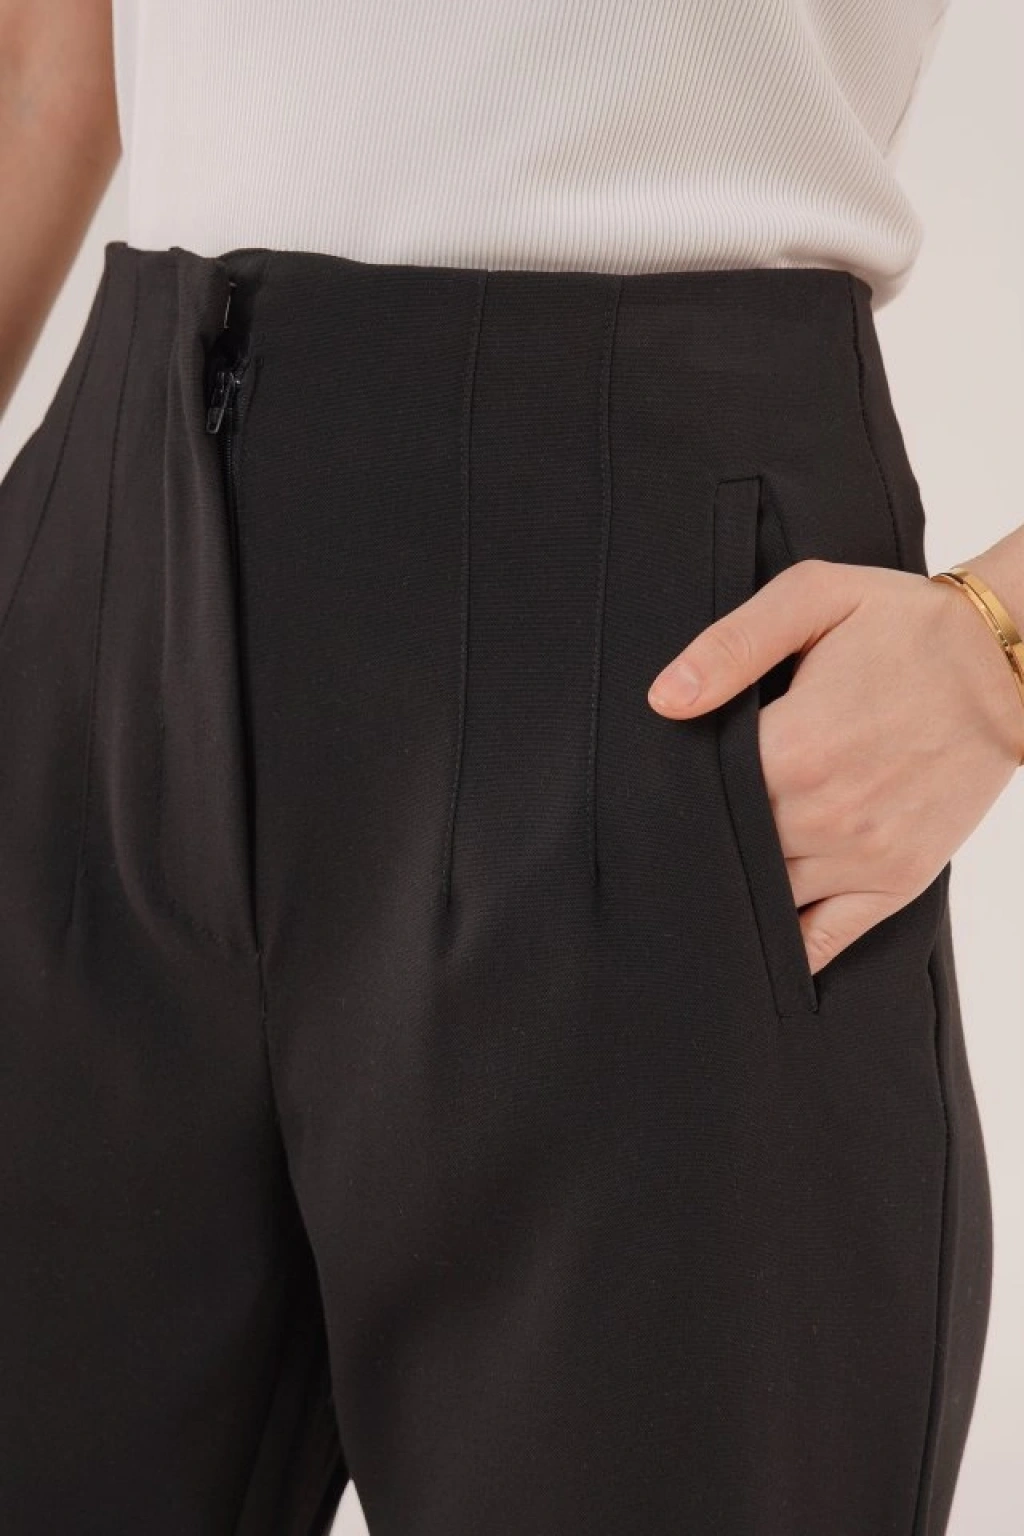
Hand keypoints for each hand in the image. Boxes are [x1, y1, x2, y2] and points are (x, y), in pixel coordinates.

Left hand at [647, 559, 1023, 976]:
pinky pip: (824, 940)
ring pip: (766, 898)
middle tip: (665, 828)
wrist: (1012, 664)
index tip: (647, 788)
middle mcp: (826, 816)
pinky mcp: (897, 881)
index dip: (669, 793)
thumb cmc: (909, 624)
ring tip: (706, 864)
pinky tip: (753, 931)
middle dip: (696, 839)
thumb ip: (732, 645)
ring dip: (735, 883)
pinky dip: (785, 945)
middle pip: (727, 850)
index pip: (699, 797)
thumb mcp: (816, 598)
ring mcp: (864, 858)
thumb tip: (663, 699)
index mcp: (796, 749)